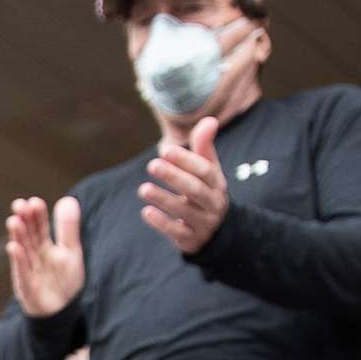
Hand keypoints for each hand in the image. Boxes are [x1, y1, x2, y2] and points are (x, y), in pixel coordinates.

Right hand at [6, 195, 85, 316]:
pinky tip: (13, 247)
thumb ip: (68, 228)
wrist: (59, 311)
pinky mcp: (27, 287)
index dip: (37, 215)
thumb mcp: (71, 252)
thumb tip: (68, 199)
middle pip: (28, 236)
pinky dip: (18, 260)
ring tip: (14, 220)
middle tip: (19, 204)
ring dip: (17, 236)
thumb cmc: (63, 280)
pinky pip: (22, 272)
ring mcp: (28, 271)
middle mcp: (33, 256)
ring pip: (23, 251)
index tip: (34, 201)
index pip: (40, 227)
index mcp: (44, 246)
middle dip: (24, 221)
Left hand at [139, 113, 229, 253]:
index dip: (186, 160)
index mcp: (217, 183)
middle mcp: (213, 203)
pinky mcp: (191, 239)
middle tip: (152, 165)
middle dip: (174, 177)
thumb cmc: (205, 192)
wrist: (216, 231)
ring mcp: (204, 222)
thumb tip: (210, 120)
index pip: (205, 170)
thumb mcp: (208, 171)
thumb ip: (204, 147)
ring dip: (163, 199)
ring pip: (185, 211)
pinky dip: (162, 222)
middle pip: (195, 189)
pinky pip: (177, 231)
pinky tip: (146, 212)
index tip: (165, 150)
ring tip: (143, 189)